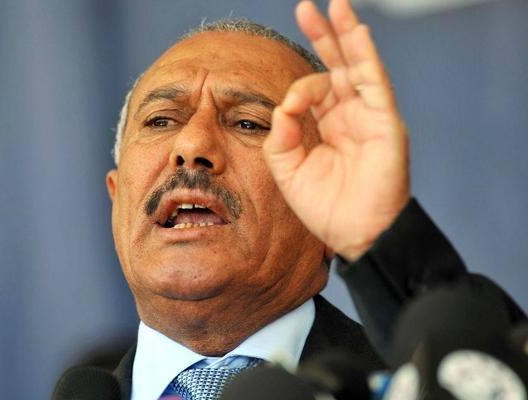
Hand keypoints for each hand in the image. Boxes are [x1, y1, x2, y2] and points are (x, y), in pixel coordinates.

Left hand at [263, 0, 409, 260]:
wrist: (356, 234)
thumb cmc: (326, 207)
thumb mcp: (289, 172)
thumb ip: (280, 137)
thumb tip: (282, 107)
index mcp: (327, 126)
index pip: (312, 90)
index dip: (297, 89)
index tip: (288, 108)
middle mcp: (349, 116)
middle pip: (336, 66)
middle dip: (322, 36)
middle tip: (307, 7)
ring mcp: (369, 116)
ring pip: (358, 66)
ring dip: (346, 35)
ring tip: (335, 6)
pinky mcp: (385, 122)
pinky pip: (375, 83)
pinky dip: (366, 57)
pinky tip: (356, 33)